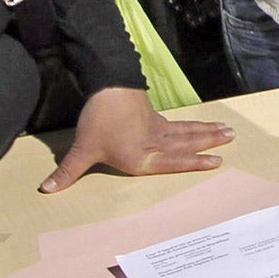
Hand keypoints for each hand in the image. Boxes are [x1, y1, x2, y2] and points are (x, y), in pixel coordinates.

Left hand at [41, 87, 232, 192]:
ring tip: (227, 130)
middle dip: (209, 142)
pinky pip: (178, 124)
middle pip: (187, 144)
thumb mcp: (83, 149)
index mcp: (142, 157)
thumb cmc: (99, 121)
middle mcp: (155, 145)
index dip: (195, 163)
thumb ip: (68, 172)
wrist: (107, 87)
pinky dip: (192, 124)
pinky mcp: (153, 117)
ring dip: (206, 132)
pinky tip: (199, 124)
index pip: (173, 162)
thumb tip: (46, 190)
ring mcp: (156, 129)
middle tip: (231, 137)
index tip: (217, 161)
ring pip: (187, 132)